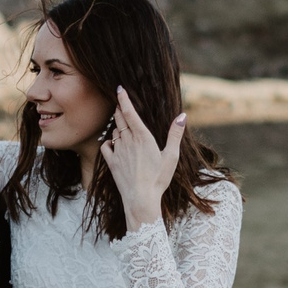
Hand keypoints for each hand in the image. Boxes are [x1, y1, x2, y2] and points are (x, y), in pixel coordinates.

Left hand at [98, 88, 182, 228]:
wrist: (141, 199)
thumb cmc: (158, 179)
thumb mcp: (171, 156)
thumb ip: (175, 134)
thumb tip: (182, 115)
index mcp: (142, 137)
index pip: (129, 112)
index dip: (124, 99)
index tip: (119, 88)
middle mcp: (127, 141)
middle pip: (119, 118)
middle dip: (119, 109)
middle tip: (120, 103)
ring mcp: (118, 151)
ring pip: (114, 131)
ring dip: (117, 125)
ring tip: (122, 124)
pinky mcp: (111, 162)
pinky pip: (105, 146)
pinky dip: (108, 141)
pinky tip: (113, 142)